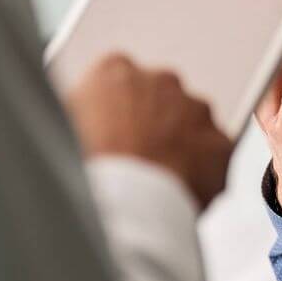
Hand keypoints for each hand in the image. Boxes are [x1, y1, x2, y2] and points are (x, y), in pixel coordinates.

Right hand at [65, 53, 235, 209]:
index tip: (114, 132)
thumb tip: (83, 119)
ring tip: (156, 181)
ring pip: (192, 125)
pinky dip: (203, 172)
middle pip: (160, 99)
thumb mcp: (60, 131)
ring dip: (180, 146)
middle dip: (153, 124)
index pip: (119, 80)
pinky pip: (214, 156)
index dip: (117, 111)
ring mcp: (196, 110)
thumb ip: (78, 114)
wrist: (124, 207)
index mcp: (115, 72)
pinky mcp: (221, 143)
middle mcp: (161, 81)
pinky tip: (180, 192)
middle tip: (137, 160)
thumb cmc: (86, 172)